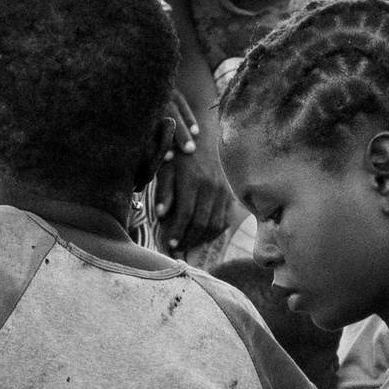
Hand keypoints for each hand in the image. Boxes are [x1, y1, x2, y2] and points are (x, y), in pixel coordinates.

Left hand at [157, 139, 234, 254]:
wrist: (201, 140)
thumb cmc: (177, 154)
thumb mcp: (165, 168)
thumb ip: (164, 191)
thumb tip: (160, 215)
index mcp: (192, 180)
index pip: (187, 213)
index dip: (179, 231)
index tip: (170, 243)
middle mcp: (210, 187)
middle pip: (202, 222)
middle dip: (188, 239)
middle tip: (177, 248)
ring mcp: (222, 190)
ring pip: (215, 224)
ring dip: (202, 239)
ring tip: (188, 244)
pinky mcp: (228, 193)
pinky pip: (225, 219)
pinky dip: (215, 232)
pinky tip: (203, 236)